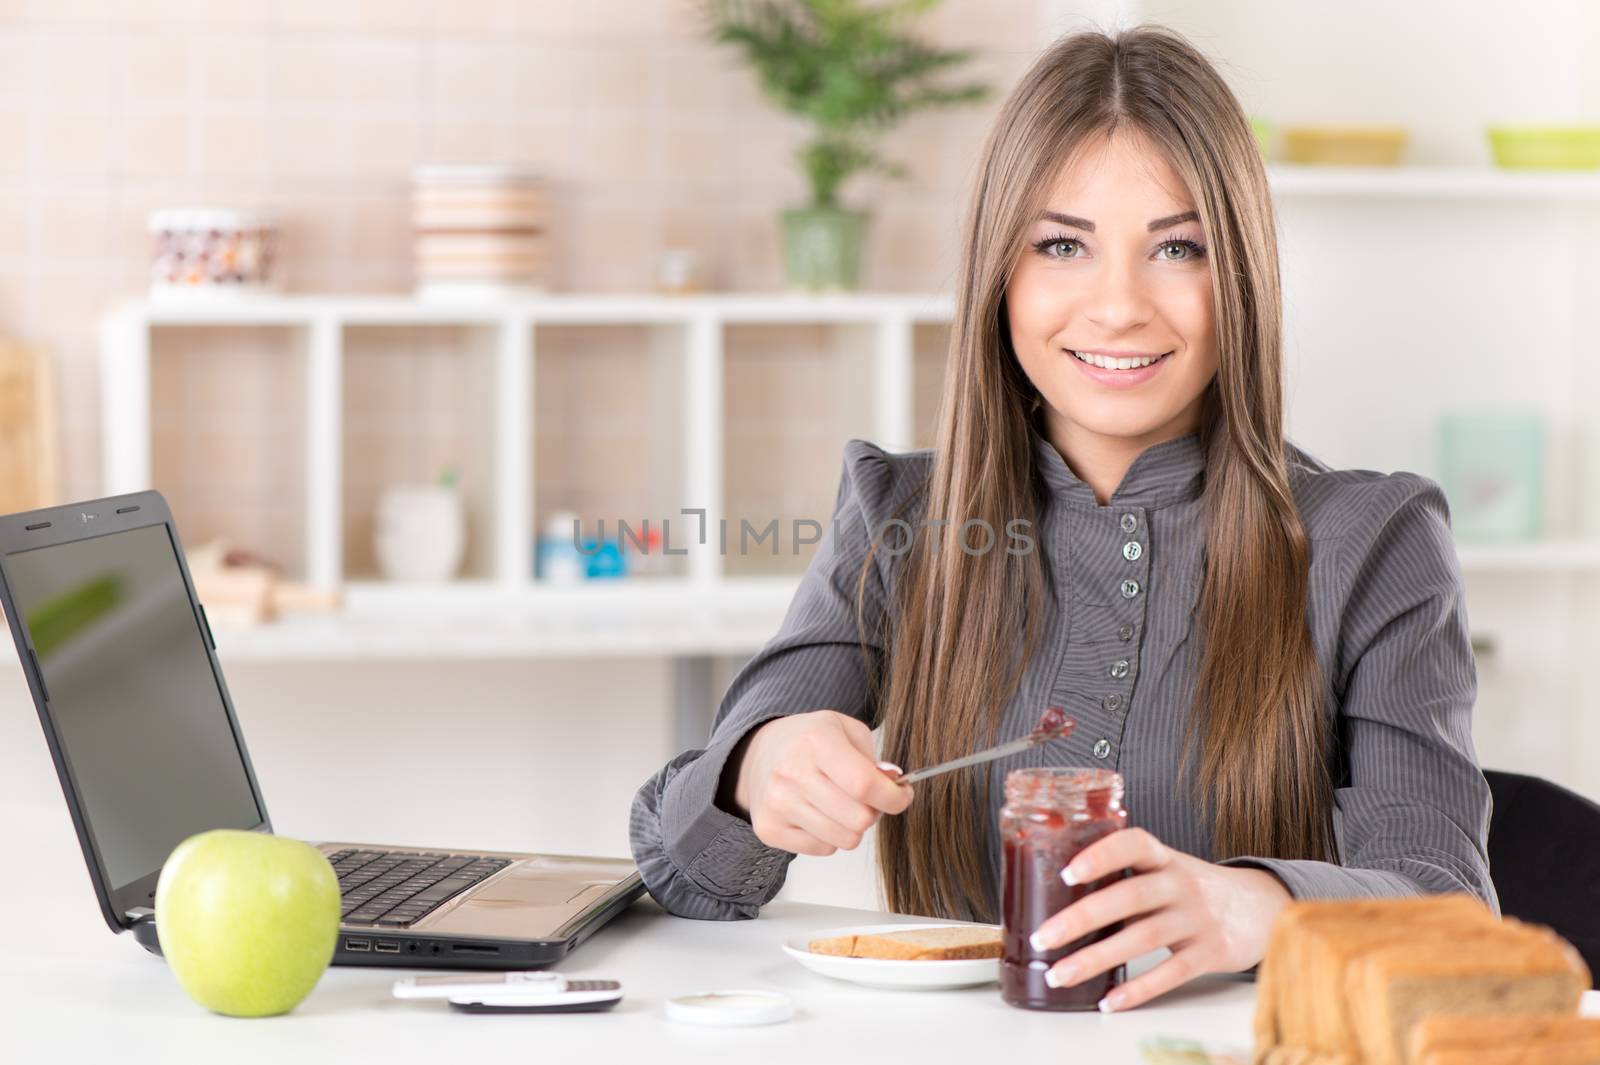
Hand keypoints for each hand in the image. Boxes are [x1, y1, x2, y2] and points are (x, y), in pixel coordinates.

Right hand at [724, 711, 914, 856]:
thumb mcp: (845, 729)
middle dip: (873, 812)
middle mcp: (792, 772)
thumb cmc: (808, 741)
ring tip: (840, 805)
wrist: (759, 752)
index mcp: (816, 741)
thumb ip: (874, 758)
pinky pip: (821, 850)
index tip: (901, 796)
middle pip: (858, 819)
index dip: (894, 798)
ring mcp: (778, 803)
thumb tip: (892, 786)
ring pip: (844, 840)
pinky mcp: (769, 828)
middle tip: (866, 799)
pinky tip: (818, 814)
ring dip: (851, 827)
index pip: (865, 784)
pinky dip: (828, 837)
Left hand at [1028, 827, 1290, 1010]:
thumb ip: (1127, 876)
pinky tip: (1110, 1001)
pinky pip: (1171, 973)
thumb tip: (1064, 892)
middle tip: (1043, 937)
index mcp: (1165, 859)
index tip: (1067, 873)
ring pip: (1142, 939)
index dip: (1101, 856)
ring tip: (1060, 975)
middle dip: (1081, 919)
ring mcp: (1197, 919)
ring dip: (1096, 959)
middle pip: (1129, 898)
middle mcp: (1181, 885)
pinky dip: (1138, 989)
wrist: (1259, 908)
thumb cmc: (1194, 889)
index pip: (1133, 844)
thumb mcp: (1167, 869)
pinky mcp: (1210, 953)